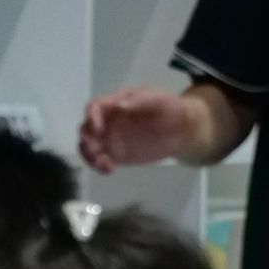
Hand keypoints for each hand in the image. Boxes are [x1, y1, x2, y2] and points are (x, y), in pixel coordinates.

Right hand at [78, 87, 195, 173]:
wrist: (182, 130)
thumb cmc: (169, 109)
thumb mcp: (158, 99)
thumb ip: (140, 100)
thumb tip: (120, 106)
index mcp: (115, 104)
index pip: (94, 108)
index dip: (91, 118)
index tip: (98, 130)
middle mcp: (109, 121)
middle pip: (86, 128)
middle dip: (86, 139)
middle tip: (95, 148)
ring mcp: (112, 139)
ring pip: (89, 147)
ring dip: (89, 156)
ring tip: (102, 163)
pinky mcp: (118, 155)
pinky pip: (101, 161)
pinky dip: (100, 166)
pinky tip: (109, 169)